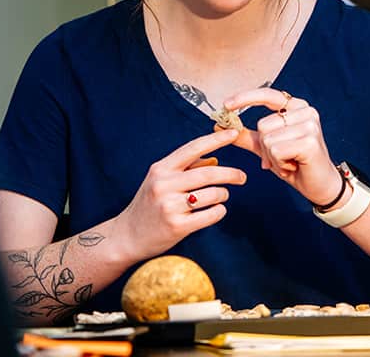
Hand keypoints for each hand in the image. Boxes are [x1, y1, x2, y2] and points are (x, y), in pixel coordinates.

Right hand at [115, 129, 246, 261]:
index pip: (193, 148)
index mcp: (161, 168)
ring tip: (222, 196)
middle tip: (242, 176)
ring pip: (212, 194)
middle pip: (208, 174)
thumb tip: (214, 159)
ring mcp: (169, 206)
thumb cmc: (148, 204)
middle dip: (230, 174)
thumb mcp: (160, 180)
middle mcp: (164, 184)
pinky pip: (210, 215)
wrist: (127, 236)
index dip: (216, 139)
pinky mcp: (176, 226)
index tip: (233, 133)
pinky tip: (217, 210)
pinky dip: (219, 211)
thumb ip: (185, 168)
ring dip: (223, 194)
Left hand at [221, 88, 342, 206]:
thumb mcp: (267, 148)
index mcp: (296, 107)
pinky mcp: (309, 141)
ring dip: (273, 158)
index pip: (267, 94)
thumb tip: (220, 125)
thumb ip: (247, 135)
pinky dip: (279, 164)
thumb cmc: (296, 164)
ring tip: (289, 162)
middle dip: (265, 147)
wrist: (319, 186)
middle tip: (282, 158)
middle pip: (263, 125)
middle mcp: (305, 111)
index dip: (245, 98)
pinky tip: (294, 166)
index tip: (226, 105)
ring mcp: (309, 125)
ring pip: (267, 139)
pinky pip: (276, 151)